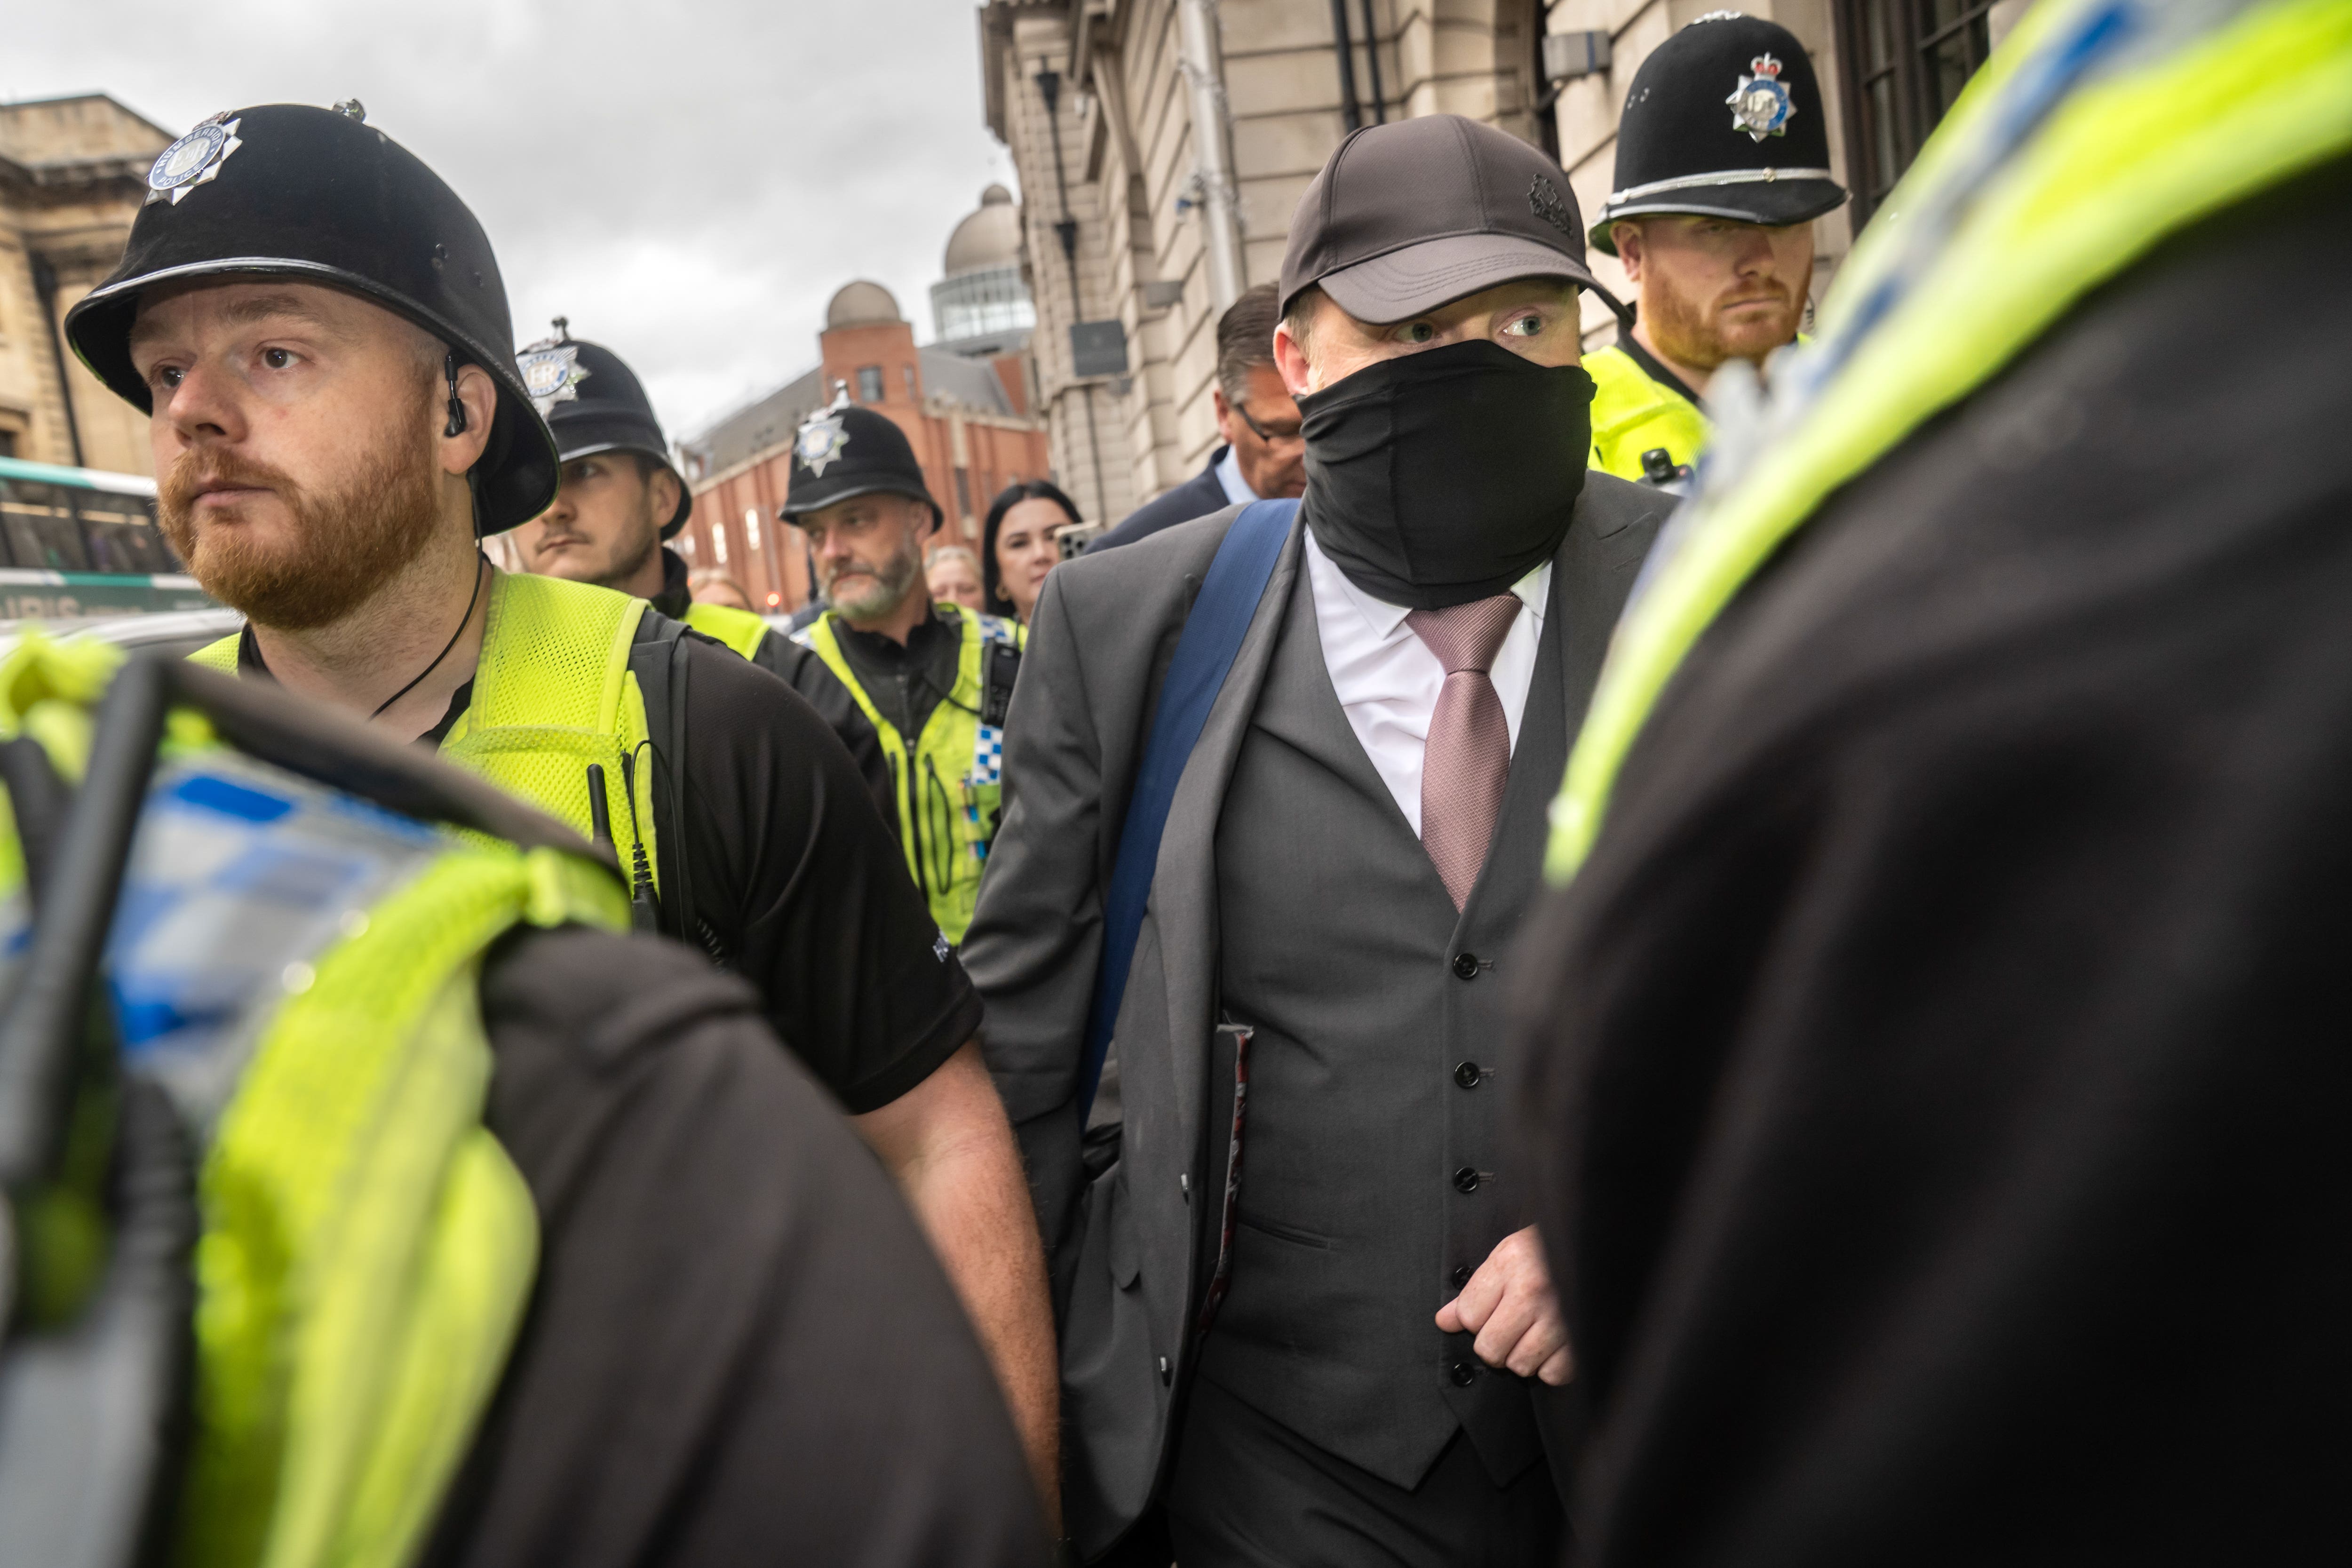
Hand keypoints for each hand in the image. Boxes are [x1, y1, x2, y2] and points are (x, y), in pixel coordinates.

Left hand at [1435, 1225, 1572, 1384]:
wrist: (1594, 1245)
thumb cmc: (1545, 1253)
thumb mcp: (1506, 1257)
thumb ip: (1474, 1291)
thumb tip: (1444, 1322)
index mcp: (1510, 1263)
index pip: (1468, 1316)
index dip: (1474, 1320)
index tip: (1490, 1312)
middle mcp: (1533, 1291)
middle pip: (1490, 1348)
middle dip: (1494, 1345)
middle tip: (1509, 1329)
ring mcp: (1560, 1318)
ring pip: (1520, 1365)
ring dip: (1523, 1356)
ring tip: (1534, 1333)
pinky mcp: (1582, 1340)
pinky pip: (1552, 1374)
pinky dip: (1552, 1366)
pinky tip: (1554, 1344)